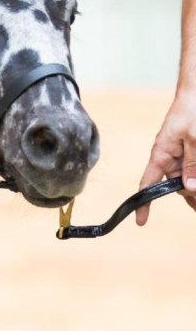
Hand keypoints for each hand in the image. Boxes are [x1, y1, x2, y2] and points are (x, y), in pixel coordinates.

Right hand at [136, 90, 195, 224]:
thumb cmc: (194, 110)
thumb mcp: (195, 138)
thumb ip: (193, 163)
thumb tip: (189, 188)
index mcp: (161, 154)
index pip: (148, 183)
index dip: (144, 203)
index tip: (141, 221)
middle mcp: (170, 157)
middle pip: (176, 186)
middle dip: (191, 196)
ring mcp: (184, 155)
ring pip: (190, 179)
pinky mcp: (194, 152)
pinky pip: (194, 169)